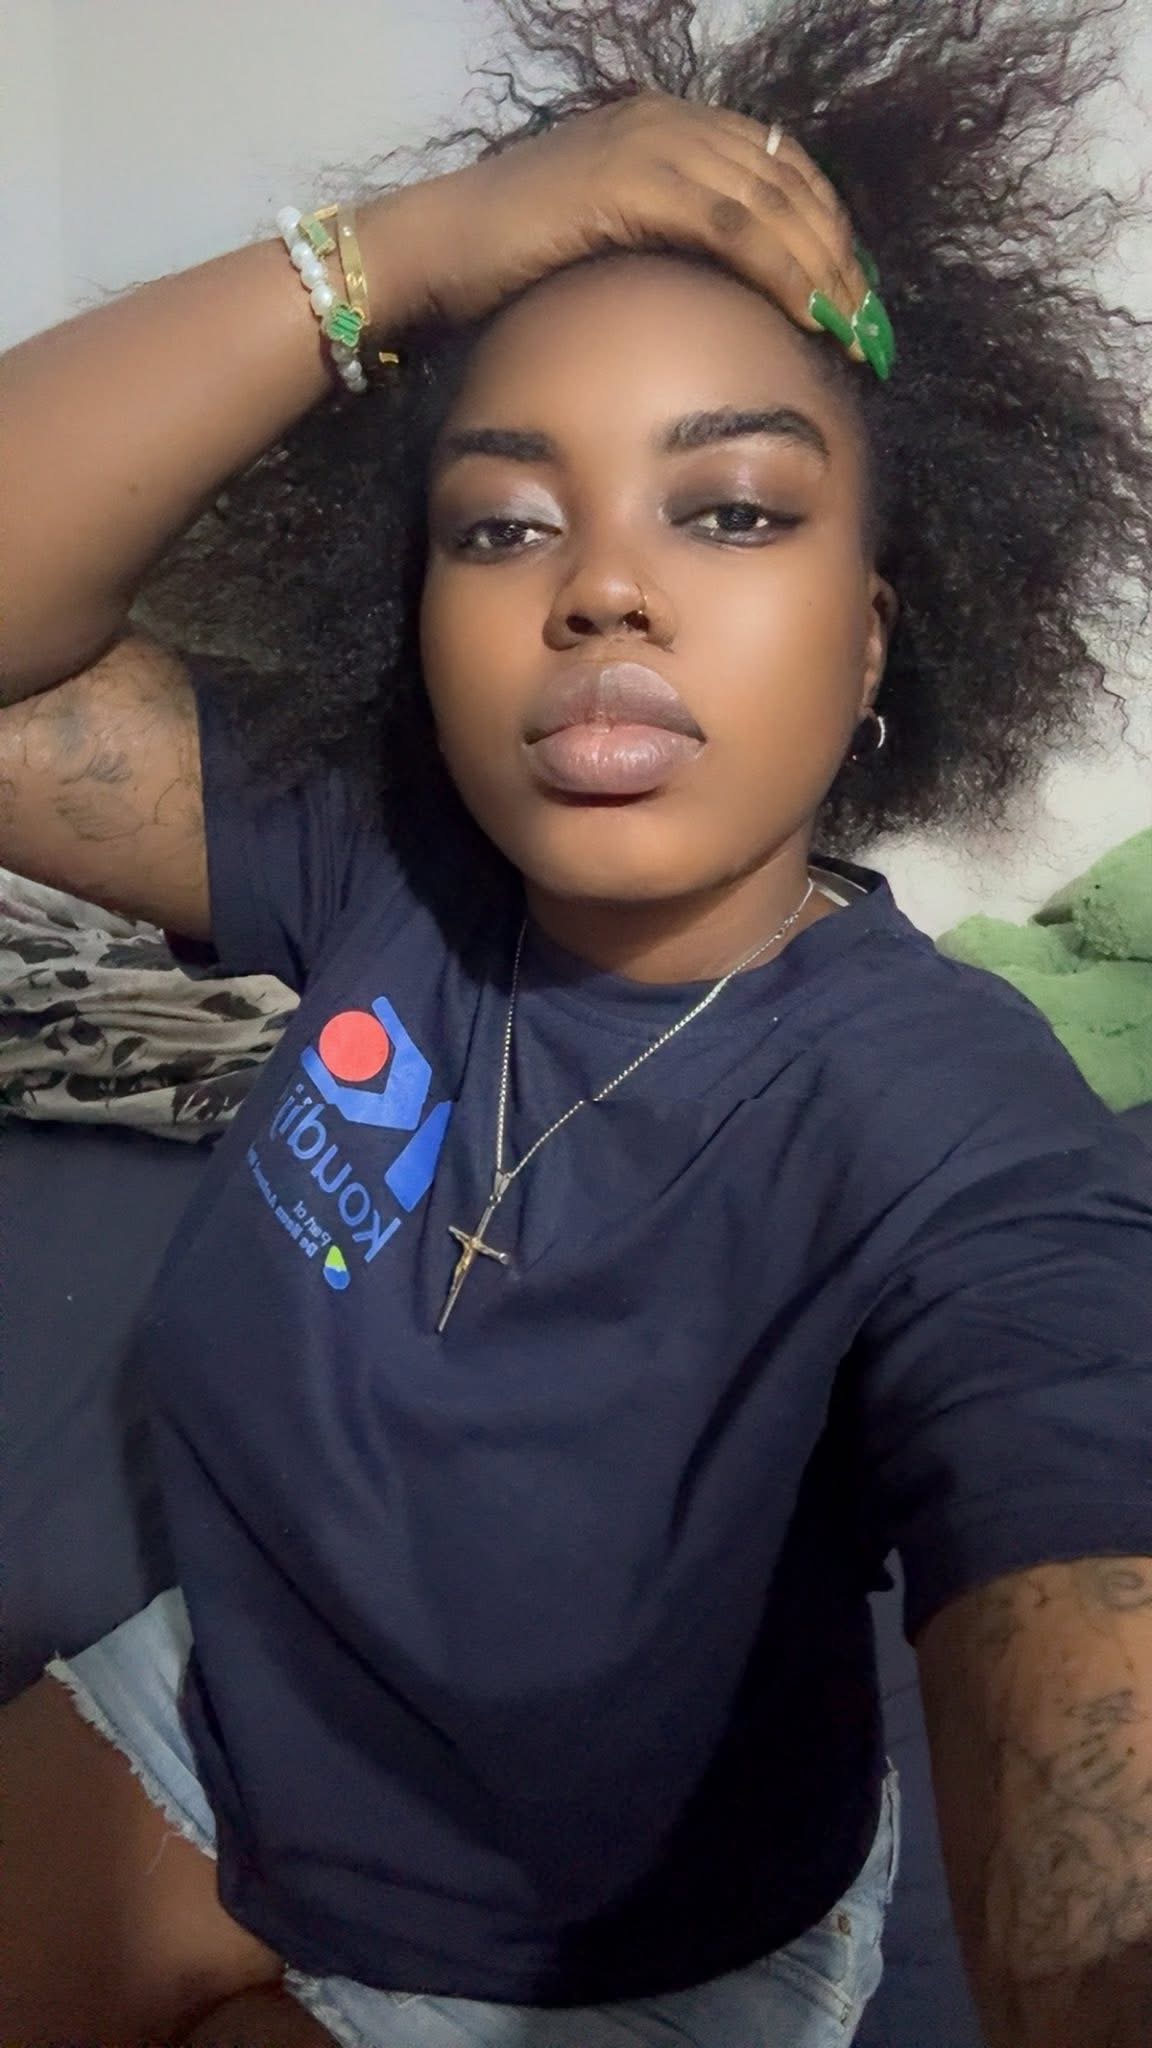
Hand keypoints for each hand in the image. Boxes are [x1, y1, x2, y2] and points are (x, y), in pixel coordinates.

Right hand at [369, 92, 873, 359]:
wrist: (432, 252)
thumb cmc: (506, 266)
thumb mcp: (604, 240)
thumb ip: (663, 244)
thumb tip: (720, 297)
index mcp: (665, 126)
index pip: (777, 169)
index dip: (825, 230)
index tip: (853, 295)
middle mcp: (666, 122)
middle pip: (788, 184)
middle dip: (839, 258)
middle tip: (869, 325)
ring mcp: (651, 145)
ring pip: (773, 203)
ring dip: (824, 270)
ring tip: (852, 330)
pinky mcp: (633, 183)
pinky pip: (734, 226)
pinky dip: (781, 270)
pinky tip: (808, 313)